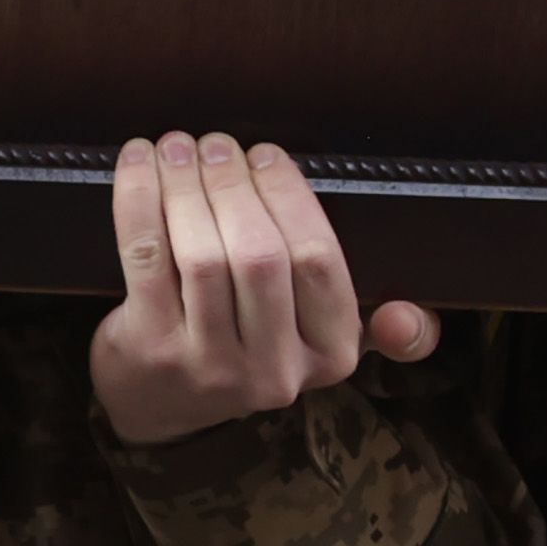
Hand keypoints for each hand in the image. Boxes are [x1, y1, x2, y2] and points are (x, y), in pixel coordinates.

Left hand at [91, 132, 438, 447]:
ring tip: (178, 145)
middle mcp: (275, 371)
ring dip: (186, 185)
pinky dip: (139, 197)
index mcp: (332, 354)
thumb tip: (407, 322)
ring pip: (203, 255)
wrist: (160, 403)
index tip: (265, 152)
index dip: (289, 195)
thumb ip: (377, 324)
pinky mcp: (151, 352)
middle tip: (215, 142)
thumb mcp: (319, 339)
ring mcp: (210, 367)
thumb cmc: (248, 339)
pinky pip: (146, 257)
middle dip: (234, 183)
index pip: (319, 262)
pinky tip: (140, 161)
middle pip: (259, 256)